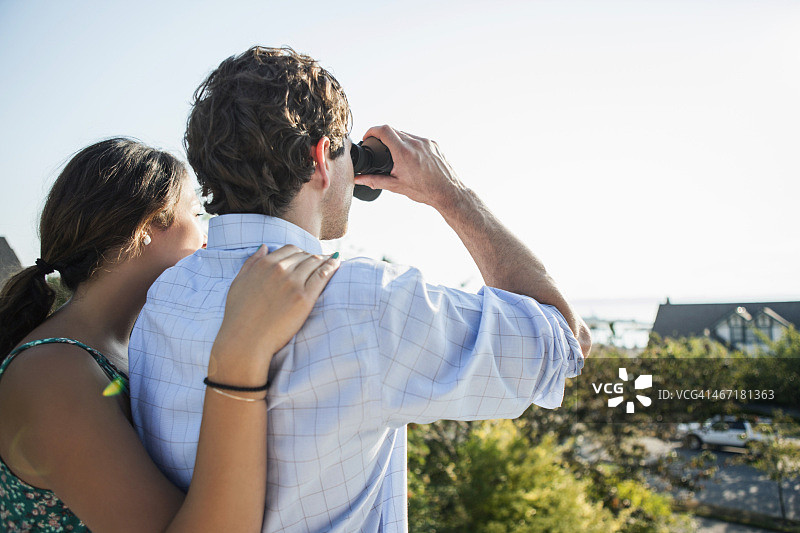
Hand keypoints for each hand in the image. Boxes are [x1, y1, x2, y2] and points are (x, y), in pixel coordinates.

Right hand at [208, 245, 339, 383]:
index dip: (300, 253)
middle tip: (320, 261)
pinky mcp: (304, 298)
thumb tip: (264, 247)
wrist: (244, 341)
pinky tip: (337, 263)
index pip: (290, 249)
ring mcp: (292, 283)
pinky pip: (323, 275)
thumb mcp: (238, 282)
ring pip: (315, 263)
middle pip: (304, 255)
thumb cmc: (238, 316)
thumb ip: (251, 262)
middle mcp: (279, 269)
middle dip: (312, 257)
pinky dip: (332, 266)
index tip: (306, 258)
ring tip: (332, 261)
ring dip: (324, 260)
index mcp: (264, 264)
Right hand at [354, 125, 464, 209]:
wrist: (447, 192)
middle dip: (384, 137)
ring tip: (395, 155)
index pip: (383, 130)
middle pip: (394, 130)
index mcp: (404, 152)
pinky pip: (418, 139)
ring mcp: (426, 142)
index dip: (372, 130)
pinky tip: (411, 157)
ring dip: (398, 140)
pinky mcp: (434, 144)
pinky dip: (410, 144)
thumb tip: (358, 179)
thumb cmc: (424, 191)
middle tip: (379, 148)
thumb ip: (374, 180)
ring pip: (406, 134)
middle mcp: (415, 143)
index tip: (368, 137)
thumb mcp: (396, 186)